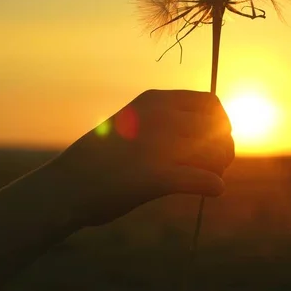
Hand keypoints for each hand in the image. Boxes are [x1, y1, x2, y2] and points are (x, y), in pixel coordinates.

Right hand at [43, 89, 233, 226]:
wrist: (67, 185)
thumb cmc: (100, 159)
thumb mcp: (134, 123)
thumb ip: (165, 123)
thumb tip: (202, 135)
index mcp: (155, 101)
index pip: (211, 103)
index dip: (221, 123)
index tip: (213, 140)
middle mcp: (162, 117)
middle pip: (220, 128)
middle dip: (224, 148)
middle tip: (214, 166)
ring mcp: (160, 145)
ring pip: (218, 152)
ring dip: (219, 168)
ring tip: (209, 179)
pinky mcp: (158, 177)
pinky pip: (206, 180)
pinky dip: (214, 186)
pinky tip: (213, 190)